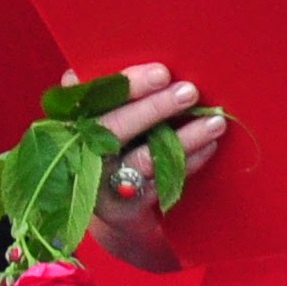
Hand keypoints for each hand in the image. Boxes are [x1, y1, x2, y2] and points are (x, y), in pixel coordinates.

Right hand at [79, 64, 222, 269]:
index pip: (95, 98)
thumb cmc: (110, 149)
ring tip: (215, 122)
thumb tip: (78, 73)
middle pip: (115, 128)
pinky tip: (209, 146)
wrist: (111, 212)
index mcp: (71, 125)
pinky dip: (188, 163)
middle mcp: (80, 155)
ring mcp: (102, 185)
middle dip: (154, 108)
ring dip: (183, 138)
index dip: (128, 85)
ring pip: (144, 159)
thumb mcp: (98, 121)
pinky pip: (162, 183)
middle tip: (190, 92)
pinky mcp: (124, 209)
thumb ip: (99, 95)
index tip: (162, 73)